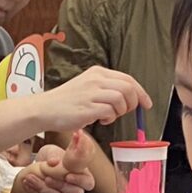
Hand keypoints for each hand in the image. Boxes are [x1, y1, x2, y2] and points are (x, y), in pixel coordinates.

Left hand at [10, 140, 93, 192]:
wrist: (36, 163)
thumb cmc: (51, 156)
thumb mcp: (54, 151)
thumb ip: (57, 155)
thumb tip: (54, 161)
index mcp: (80, 174)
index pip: (88, 182)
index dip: (79, 181)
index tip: (68, 176)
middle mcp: (73, 186)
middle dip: (60, 185)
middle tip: (48, 177)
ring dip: (43, 187)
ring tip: (31, 176)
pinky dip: (34, 190)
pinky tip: (27, 181)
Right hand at [33, 67, 149, 133]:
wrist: (45, 109)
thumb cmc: (67, 101)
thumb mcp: (88, 87)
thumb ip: (107, 89)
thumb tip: (130, 99)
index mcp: (98, 72)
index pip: (128, 79)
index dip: (141, 92)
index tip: (146, 104)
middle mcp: (96, 80)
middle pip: (128, 88)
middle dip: (132, 104)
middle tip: (124, 112)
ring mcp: (91, 93)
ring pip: (121, 99)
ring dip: (120, 112)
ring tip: (108, 116)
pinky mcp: (88, 107)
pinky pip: (110, 112)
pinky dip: (110, 119)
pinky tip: (100, 120)